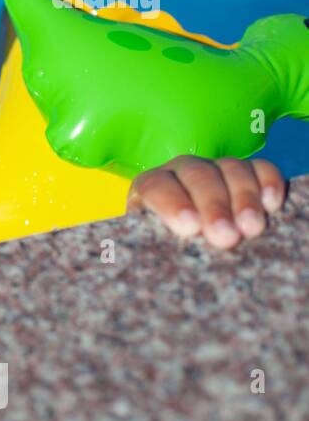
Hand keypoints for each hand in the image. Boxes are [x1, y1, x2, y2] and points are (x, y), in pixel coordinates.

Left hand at [126, 155, 286, 249]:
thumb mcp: (153, 247)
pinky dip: (268, 182)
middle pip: (197, 175)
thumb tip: (166, 251)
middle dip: (213, 205)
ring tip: (251, 229)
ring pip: (231, 169)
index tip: (188, 228)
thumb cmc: (165, 249)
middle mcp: (182, 170)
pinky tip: (271, 205)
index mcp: (150, 185)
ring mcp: (217, 168)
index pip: (154, 185)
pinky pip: (261, 168)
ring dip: (243, 198)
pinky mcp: (249, 173)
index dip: (171, 202)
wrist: (190, 242)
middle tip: (226, 236)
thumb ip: (155, 244)